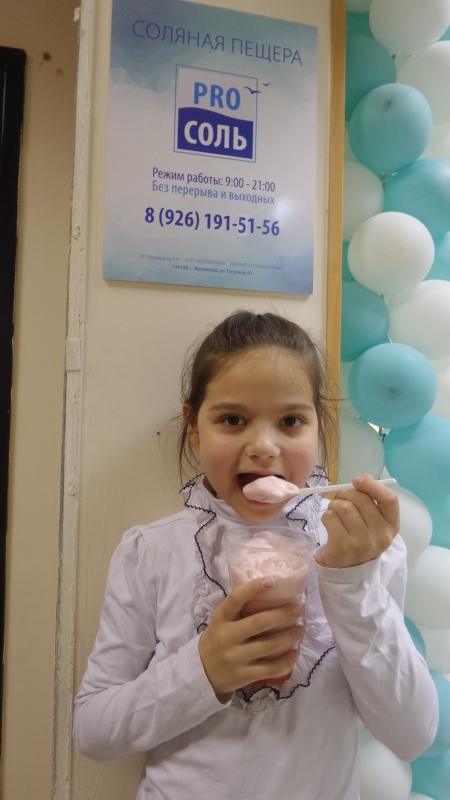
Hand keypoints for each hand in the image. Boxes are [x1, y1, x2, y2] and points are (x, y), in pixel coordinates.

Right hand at [198, 578, 303, 697]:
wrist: (202, 673)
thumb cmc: (217, 640)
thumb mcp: (220, 622)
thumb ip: (238, 611)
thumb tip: (270, 594)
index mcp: (221, 619)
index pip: (235, 599)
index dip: (253, 589)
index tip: (272, 581)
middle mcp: (227, 637)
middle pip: (259, 623)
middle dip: (283, 614)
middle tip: (298, 609)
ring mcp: (235, 657)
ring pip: (269, 646)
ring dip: (289, 636)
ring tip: (300, 629)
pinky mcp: (243, 675)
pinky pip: (270, 668)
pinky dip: (287, 661)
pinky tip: (295, 653)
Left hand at [318, 474, 399, 568]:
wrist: (349, 569)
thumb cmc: (361, 537)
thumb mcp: (372, 520)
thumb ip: (370, 497)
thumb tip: (364, 477)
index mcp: (392, 525)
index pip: (390, 499)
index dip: (373, 485)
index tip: (357, 481)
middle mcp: (381, 535)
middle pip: (361, 499)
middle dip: (345, 494)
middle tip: (340, 499)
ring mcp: (363, 543)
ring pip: (343, 507)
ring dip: (334, 505)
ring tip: (335, 513)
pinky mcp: (343, 548)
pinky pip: (330, 518)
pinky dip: (326, 516)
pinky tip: (330, 524)